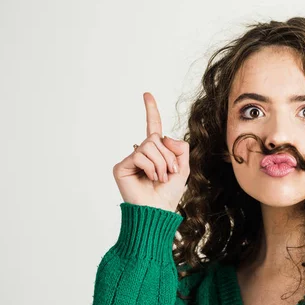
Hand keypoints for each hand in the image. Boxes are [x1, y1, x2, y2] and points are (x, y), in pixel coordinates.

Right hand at [112, 92, 189, 211]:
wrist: (158, 210)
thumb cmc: (169, 192)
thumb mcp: (183, 167)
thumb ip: (180, 147)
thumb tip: (162, 136)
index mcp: (156, 151)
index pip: (153, 127)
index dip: (151, 110)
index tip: (147, 94)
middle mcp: (141, 152)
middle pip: (156, 138)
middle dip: (169, 156)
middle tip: (169, 173)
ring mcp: (130, 159)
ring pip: (149, 146)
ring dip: (161, 163)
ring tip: (160, 177)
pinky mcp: (120, 166)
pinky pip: (140, 155)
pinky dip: (150, 167)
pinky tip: (150, 178)